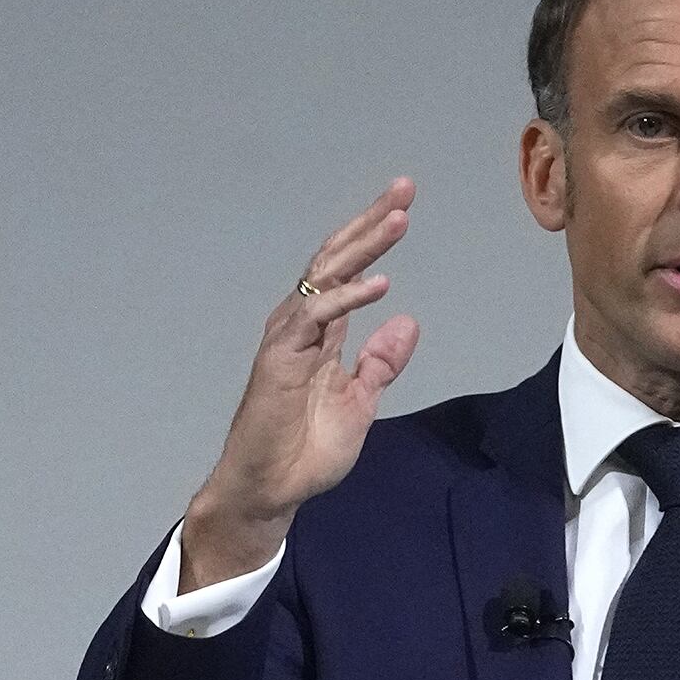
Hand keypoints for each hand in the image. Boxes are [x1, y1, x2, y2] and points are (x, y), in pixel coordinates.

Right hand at [180, 177, 420, 590]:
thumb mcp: (359, 402)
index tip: (402, 207)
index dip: (373, 237)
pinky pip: (316, 319)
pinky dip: (348, 299)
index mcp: (321, 332)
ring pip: (325, 278)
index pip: (347, 271)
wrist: (272, 491)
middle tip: (403, 189)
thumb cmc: (305, 450)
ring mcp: (287, 339)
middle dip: (370, 222)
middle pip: (336, 260)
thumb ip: (380, 363)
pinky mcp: (280, 360)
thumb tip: (407, 321)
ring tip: (398, 219)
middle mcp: (301, 326)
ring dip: (363, 246)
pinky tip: (381, 284)